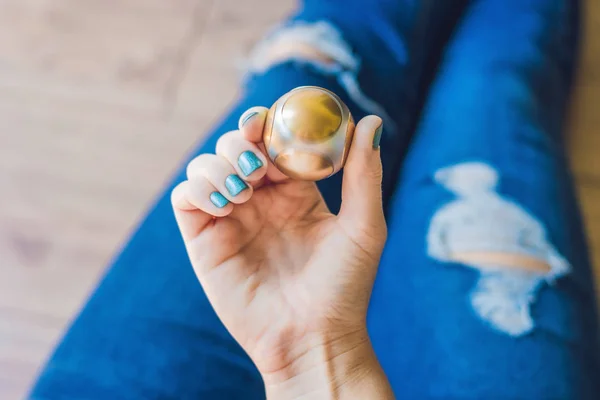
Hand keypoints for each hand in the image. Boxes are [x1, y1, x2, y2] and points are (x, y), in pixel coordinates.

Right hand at [171, 107, 391, 397]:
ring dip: (220, 164)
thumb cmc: (344, 286)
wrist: (314, 336)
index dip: (269, 123)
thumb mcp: (363, 226)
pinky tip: (226, 203)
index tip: (271, 118)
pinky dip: (198, 187)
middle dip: (241, 141)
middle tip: (257, 162)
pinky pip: (185, 197)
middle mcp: (260, 200)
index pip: (273, 140)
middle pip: (235, 145)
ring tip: (245, 192)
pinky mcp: (205, 239)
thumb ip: (363, 173)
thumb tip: (371, 120)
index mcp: (295, 191)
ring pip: (206, 165)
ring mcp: (230, 218)